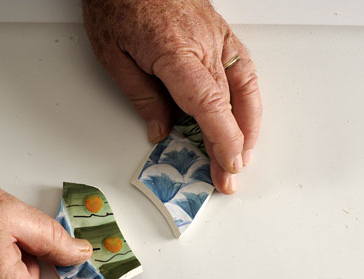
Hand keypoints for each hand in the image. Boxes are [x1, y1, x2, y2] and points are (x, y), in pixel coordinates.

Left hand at [83, 0, 261, 193]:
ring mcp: (217, 37)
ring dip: (248, 126)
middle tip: (227, 176)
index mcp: (175, 52)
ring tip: (241, 153)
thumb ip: (141, 96)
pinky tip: (247, 116)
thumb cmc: (118, 3)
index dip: (223, 139)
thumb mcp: (113, 56)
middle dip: (231, 146)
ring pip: (244, 88)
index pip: (209, 104)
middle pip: (227, 104)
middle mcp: (204, 45)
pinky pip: (244, 69)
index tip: (227, 164)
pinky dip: (250, 98)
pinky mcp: (221, 33)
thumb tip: (161, 129)